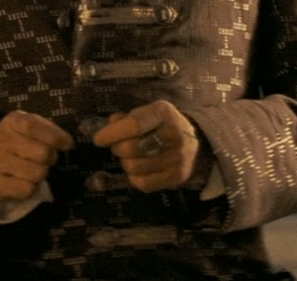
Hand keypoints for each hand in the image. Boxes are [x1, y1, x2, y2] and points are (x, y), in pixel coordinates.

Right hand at [0, 111, 73, 207]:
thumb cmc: (13, 146)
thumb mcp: (26, 129)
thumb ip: (47, 129)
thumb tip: (68, 142)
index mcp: (11, 122)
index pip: (33, 126)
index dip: (54, 136)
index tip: (67, 144)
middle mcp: (0, 140)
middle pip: (42, 153)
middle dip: (50, 159)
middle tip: (44, 160)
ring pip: (38, 173)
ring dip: (40, 175)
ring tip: (31, 171)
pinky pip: (27, 189)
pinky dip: (30, 189)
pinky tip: (21, 182)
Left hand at [91, 101, 209, 192]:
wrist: (198, 145)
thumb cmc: (163, 126)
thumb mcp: (149, 113)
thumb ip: (127, 118)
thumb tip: (109, 126)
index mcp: (164, 113)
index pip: (135, 124)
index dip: (112, 133)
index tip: (98, 139)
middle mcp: (173, 135)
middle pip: (130, 148)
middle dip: (118, 149)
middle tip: (118, 147)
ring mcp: (177, 158)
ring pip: (134, 167)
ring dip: (126, 163)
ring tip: (131, 158)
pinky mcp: (176, 177)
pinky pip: (143, 183)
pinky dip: (135, 178)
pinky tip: (140, 170)